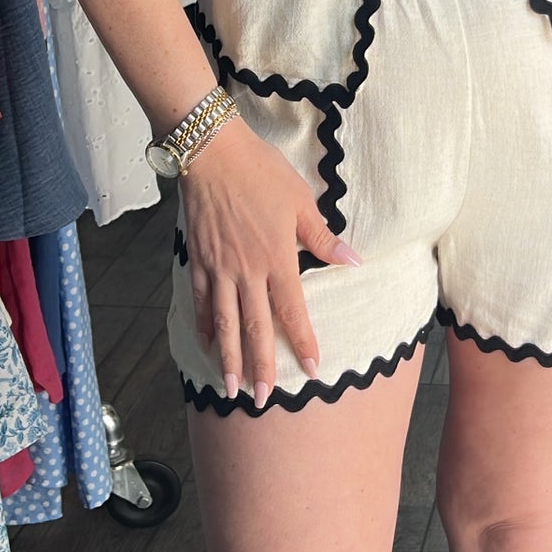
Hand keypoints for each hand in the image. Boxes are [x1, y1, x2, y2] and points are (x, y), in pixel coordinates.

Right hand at [178, 116, 361, 407]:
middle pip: (255, 328)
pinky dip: (203, 327)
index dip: (303, 342)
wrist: (213, 152)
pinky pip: (201, 301)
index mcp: (277, 258)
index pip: (292, 311)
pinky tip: (207, 346)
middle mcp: (247, 271)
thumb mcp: (301, 202)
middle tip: (264, 399)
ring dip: (230, 359)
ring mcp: (219, 268)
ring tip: (233, 389)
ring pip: (224, 323)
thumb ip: (322, 238)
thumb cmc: (261, 172)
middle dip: (262, 366)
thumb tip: (353, 262)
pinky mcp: (199, 260)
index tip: (313, 369)